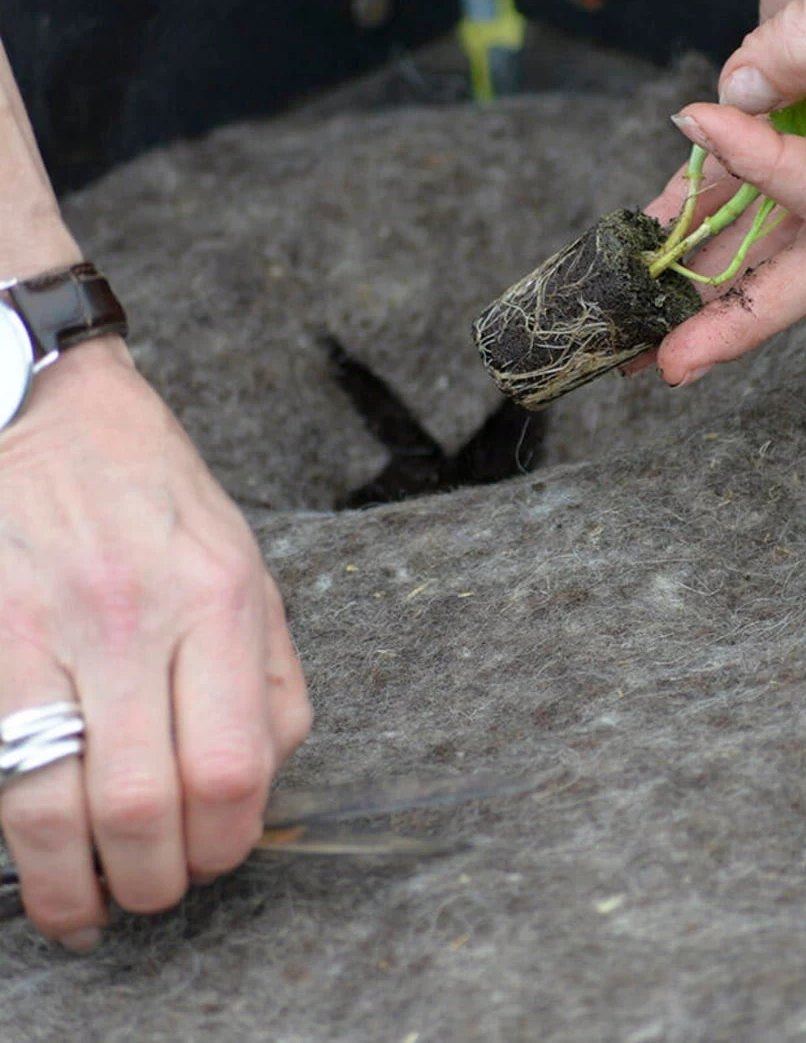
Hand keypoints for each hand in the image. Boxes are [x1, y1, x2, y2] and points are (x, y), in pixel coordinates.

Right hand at [0, 339, 311, 949]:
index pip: (231, 768)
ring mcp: (46, 631)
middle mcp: (134, 616)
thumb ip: (268, 671)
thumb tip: (263, 782)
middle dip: (156, 881)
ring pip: (55, 811)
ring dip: (76, 889)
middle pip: (145, 807)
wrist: (51, 412)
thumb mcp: (244, 561)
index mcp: (218, 596)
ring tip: (90, 905)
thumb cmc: (155, 493)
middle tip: (156, 887)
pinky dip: (20, 841)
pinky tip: (37, 862)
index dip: (226, 843)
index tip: (216, 857)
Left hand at [640, 0, 805, 384]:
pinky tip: (644, 245)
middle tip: (665, 364)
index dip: (772, 180)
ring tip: (628, 335)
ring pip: (766, 225)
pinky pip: (735, 169)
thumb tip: (742, 97)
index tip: (705, 124)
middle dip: (738, 314)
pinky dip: (692, 207)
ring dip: (701, 279)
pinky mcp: (781, 84)